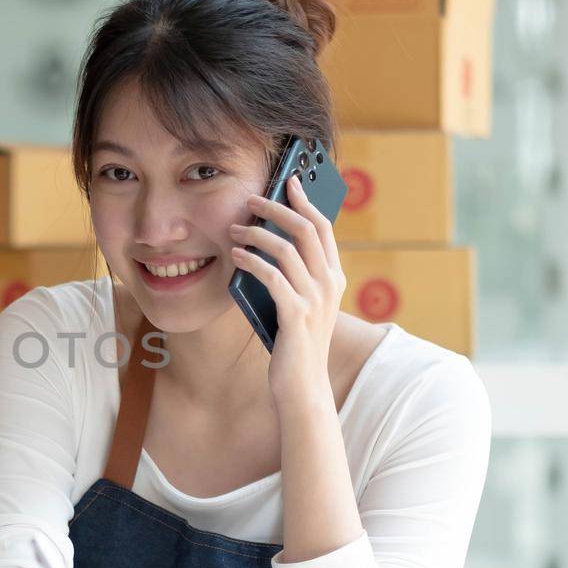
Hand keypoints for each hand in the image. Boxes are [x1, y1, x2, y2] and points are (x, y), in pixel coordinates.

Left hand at [228, 174, 344, 404]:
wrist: (303, 387)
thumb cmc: (295, 344)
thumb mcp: (299, 304)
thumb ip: (293, 277)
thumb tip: (266, 244)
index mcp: (333, 278)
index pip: (323, 228)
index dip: (305, 201)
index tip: (289, 181)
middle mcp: (329, 284)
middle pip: (307, 230)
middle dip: (277, 208)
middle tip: (251, 199)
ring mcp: (315, 300)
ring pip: (288, 249)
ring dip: (257, 234)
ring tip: (233, 230)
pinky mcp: (296, 316)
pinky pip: (272, 277)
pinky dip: (252, 262)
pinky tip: (235, 256)